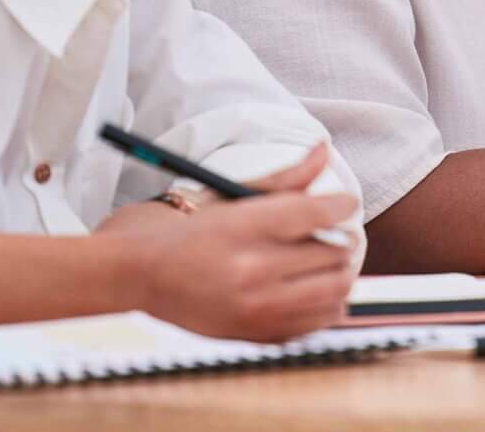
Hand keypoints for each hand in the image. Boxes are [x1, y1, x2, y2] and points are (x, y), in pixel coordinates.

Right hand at [101, 144, 358, 342]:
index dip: (341, 204)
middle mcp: (250, 270)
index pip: (315, 212)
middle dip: (340, 238)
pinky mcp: (258, 334)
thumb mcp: (232, 195)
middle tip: (329, 232)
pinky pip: (320, 320)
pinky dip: (326, 301)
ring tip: (324, 261)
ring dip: (339, 271)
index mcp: (242, 228)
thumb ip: (285, 178)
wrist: (140, 278)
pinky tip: (309, 287)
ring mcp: (255, 308)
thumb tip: (324, 150)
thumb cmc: (191, 231)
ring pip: (335, 289)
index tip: (344, 203)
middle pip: (333, 252)